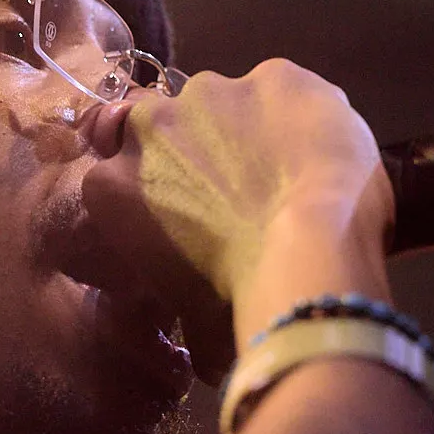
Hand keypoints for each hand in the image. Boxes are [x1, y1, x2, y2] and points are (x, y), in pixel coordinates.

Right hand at [80, 59, 392, 380]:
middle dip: (195, 155)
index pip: (117, 172)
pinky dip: (299, 114)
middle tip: (240, 194)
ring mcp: (213, 92)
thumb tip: (207, 358)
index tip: (186, 214)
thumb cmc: (240, 302)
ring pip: (226, 105)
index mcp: (112, 184)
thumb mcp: (195, 321)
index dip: (154, 191)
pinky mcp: (273, 75)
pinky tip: (320, 150)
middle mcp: (150, 126)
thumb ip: (188, 315)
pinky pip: (284, 90)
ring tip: (289, 174)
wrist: (308, 258)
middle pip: (166, 129)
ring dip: (248, 132)